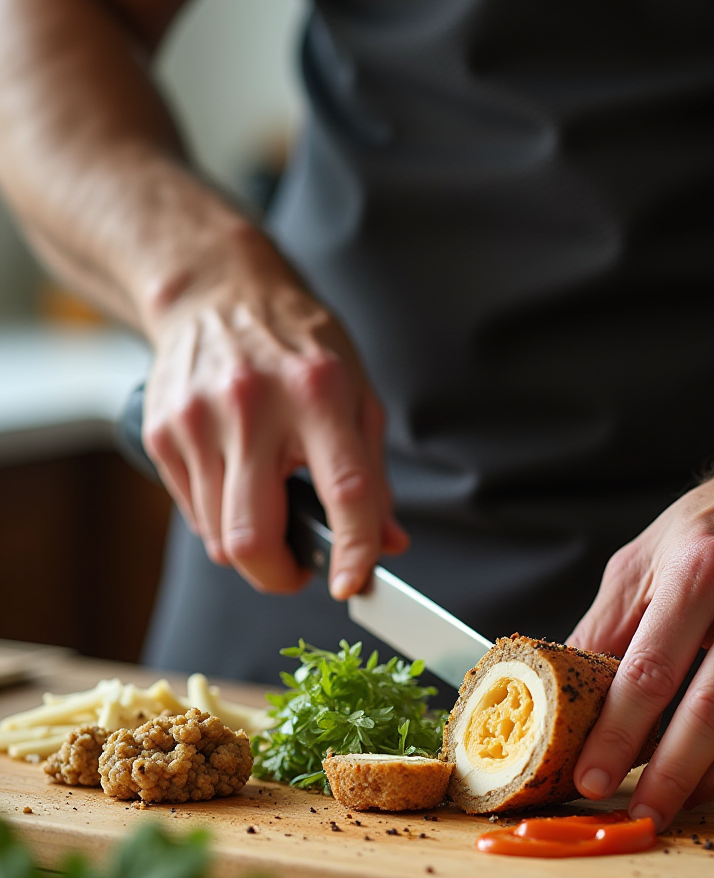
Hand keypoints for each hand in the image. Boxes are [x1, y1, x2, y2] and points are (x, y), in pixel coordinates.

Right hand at [142, 228, 406, 596]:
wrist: (217, 293)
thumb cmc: (298, 345)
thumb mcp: (356, 393)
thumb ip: (373, 473)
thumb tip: (388, 541)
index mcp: (317, 394)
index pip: (342, 491)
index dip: (353, 549)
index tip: (354, 584)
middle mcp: (252, 408)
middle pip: (253, 537)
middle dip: (279, 574)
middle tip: (299, 567)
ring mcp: (198, 422)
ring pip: (219, 537)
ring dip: (251, 546)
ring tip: (270, 508)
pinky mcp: (161, 433)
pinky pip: (193, 513)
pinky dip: (220, 519)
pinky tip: (237, 482)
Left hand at [567, 456, 713, 829]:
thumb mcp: (649, 554)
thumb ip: (608, 622)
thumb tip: (567, 685)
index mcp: (702, 570)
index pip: (651, 673)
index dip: (617, 735)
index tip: (591, 777)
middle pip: (710, 715)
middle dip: (666, 778)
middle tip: (635, 815)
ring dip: (710, 779)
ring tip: (674, 799)